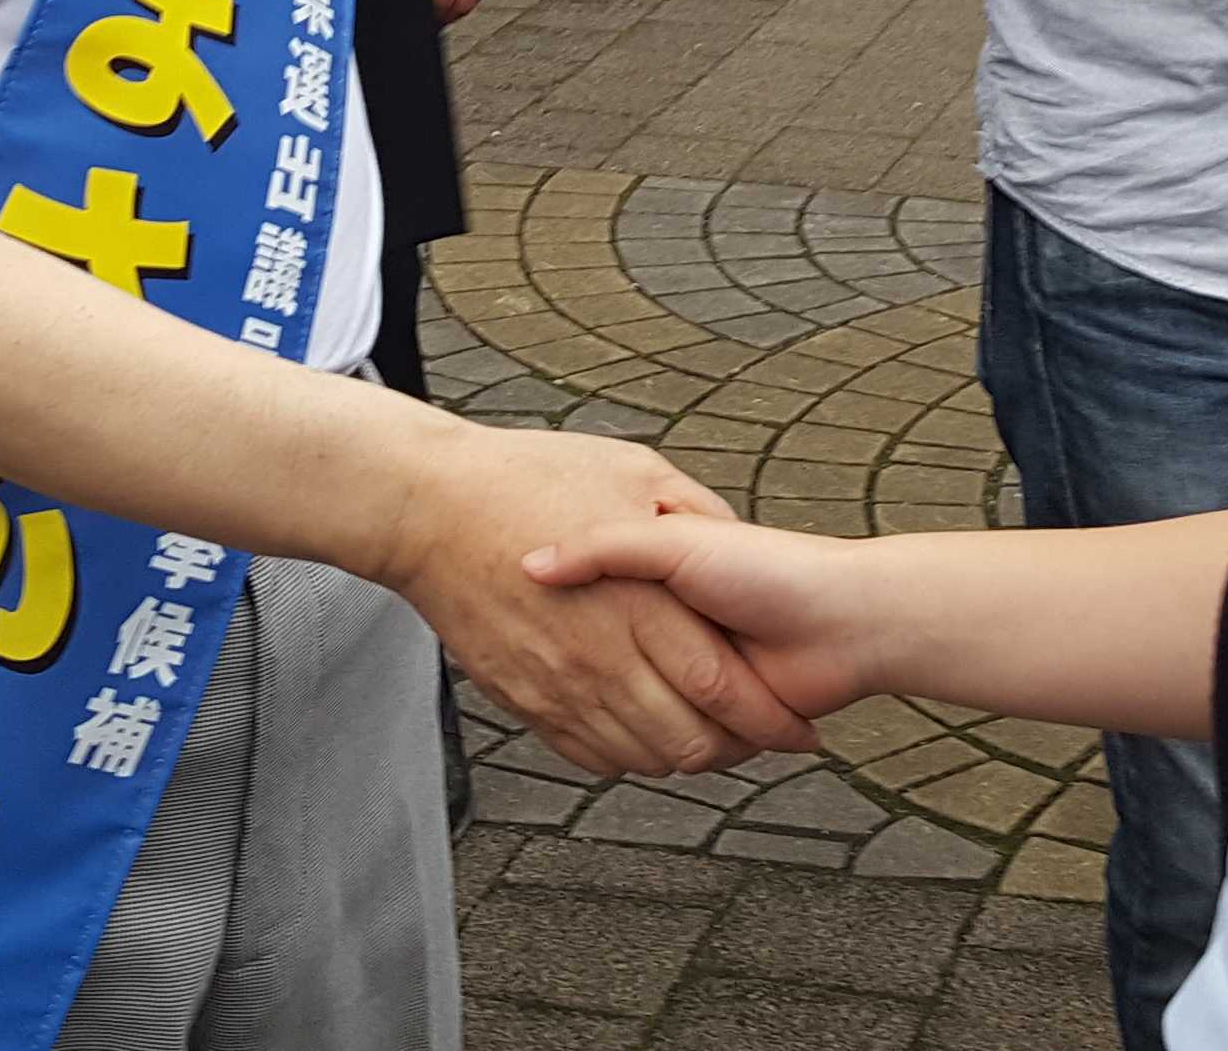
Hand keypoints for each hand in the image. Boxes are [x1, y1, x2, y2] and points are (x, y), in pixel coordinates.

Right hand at [372, 420, 817, 776]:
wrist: (430, 507)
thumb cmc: (528, 477)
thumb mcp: (633, 469)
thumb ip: (694, 509)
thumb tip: (735, 539)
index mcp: (638, 599)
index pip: (719, 685)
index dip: (766, 717)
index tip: (797, 726)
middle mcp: (600, 654)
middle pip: (685, 738)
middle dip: (735, 751)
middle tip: (760, 740)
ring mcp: (557, 684)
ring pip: (639, 756)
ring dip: (684, 758)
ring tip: (713, 740)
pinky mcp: (522, 698)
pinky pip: (586, 754)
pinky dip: (626, 758)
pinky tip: (646, 736)